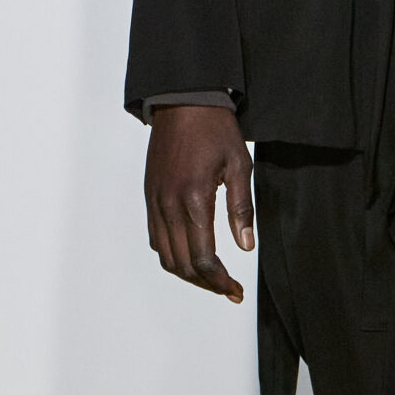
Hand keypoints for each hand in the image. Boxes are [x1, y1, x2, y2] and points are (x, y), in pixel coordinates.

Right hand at [144, 104, 253, 300]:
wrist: (182, 102)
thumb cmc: (215, 130)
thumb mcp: (239, 165)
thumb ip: (242, 208)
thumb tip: (245, 247)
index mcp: (194, 200)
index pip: (204, 258)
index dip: (221, 282)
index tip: (236, 292)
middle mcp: (169, 206)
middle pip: (183, 265)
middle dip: (207, 284)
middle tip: (229, 290)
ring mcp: (155, 202)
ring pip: (165, 256)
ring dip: (188, 274)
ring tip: (212, 278)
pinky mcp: (149, 196)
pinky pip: (156, 238)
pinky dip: (172, 255)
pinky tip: (191, 254)